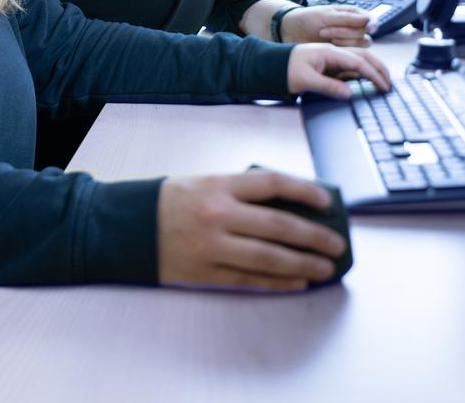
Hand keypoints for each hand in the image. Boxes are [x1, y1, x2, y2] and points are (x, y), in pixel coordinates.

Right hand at [157, 170, 345, 290]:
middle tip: (337, 243)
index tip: (327, 201)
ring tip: (326, 268)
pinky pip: (250, 280)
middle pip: (279, 226)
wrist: (128, 227)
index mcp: (219, 185)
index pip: (272, 184)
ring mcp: (213, 246)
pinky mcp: (206, 273)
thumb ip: (240, 191)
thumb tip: (288, 205)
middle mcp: (218, 215)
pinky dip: (278, 282)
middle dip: (314, 236)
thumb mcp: (204, 182)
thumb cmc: (171, 200)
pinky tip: (298, 281)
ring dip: (303, 263)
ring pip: (269, 257)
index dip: (304, 191)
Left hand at [281, 5, 372, 47]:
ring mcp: (347, 41)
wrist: (291, 31)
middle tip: (326, 30)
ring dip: (342, 41)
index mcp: (352, 14)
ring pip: (360, 46)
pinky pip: (351, 55)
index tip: (369, 27)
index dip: (372, 23)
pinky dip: (340, 50)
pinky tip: (328, 45)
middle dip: (346, 33)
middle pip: (365, 34)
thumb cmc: (307, 19)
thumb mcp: (326, 15)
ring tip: (323, 35)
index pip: (370, 19)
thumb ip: (347, 19)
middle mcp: (352, 28)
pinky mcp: (342, 53)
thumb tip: (368, 19)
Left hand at [287, 43, 390, 97]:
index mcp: (328, 52)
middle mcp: (331, 52)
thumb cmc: (283, 68)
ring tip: (382, 82)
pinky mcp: (326, 64)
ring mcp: (329, 57)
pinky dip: (360, 73)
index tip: (383, 86)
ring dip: (371, 69)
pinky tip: (365, 82)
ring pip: (356, 61)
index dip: (373, 74)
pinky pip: (348, 67)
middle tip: (390, 83)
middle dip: (378, 68)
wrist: (268, 63)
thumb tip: (349, 93)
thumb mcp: (305, 80)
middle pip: (362, 57)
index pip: (357, 62)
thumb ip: (328, 86)